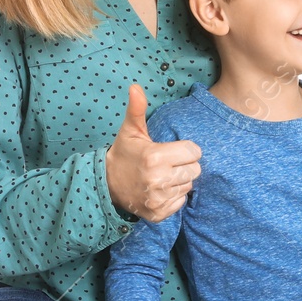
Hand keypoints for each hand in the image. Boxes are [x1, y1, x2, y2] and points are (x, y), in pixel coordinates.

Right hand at [105, 83, 202, 222]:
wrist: (106, 185)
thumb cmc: (124, 154)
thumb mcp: (130, 131)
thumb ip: (137, 109)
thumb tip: (136, 86)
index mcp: (155, 157)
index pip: (194, 152)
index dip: (185, 150)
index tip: (171, 150)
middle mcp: (158, 180)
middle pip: (195, 170)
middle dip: (184, 165)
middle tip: (167, 164)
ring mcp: (158, 199)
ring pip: (189, 186)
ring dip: (179, 181)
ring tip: (162, 176)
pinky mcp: (158, 214)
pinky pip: (181, 202)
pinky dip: (173, 197)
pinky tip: (160, 190)